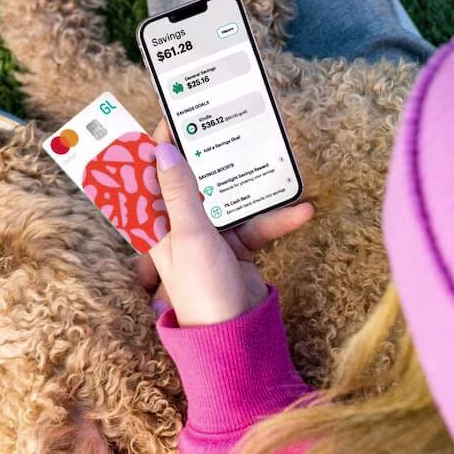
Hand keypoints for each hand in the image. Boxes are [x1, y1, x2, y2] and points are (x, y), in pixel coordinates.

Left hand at [139, 121, 312, 326]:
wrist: (235, 336)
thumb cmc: (201, 289)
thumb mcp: (188, 235)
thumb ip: (180, 193)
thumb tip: (165, 151)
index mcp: (158, 225)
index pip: (151, 179)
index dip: (157, 149)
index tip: (171, 118)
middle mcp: (180, 228)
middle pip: (190, 183)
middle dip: (206, 158)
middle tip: (221, 124)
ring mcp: (210, 237)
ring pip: (227, 200)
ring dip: (248, 185)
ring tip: (267, 156)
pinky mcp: (237, 248)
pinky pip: (256, 225)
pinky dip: (277, 219)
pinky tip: (301, 210)